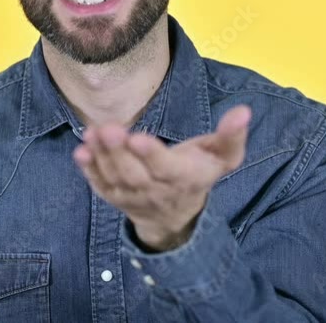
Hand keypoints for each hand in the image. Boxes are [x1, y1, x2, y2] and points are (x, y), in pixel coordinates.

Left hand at [72, 104, 251, 250]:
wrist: (177, 215)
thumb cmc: (199, 173)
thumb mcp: (222, 157)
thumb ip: (231, 136)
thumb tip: (245, 110)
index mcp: (183, 177)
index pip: (166, 168)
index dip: (152, 155)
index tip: (139, 138)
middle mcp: (156, 191)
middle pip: (134, 173)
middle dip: (119, 152)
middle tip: (109, 129)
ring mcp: (133, 197)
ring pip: (114, 178)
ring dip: (101, 156)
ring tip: (92, 133)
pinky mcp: (115, 197)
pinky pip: (100, 186)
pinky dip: (89, 171)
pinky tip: (80, 152)